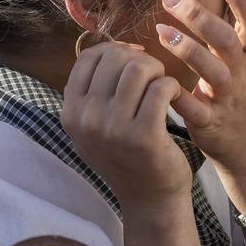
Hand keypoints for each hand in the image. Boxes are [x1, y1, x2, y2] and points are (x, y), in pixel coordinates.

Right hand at [62, 41, 191, 205]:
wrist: (149, 200)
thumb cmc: (128, 155)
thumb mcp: (98, 125)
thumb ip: (97, 89)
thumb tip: (116, 46)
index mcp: (71, 113)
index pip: (88, 58)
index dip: (115, 49)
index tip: (134, 58)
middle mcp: (86, 121)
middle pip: (114, 58)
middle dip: (140, 59)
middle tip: (154, 76)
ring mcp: (113, 130)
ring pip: (138, 68)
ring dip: (158, 70)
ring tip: (164, 86)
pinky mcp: (143, 137)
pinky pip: (161, 88)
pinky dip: (172, 86)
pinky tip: (174, 99)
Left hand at [155, 0, 245, 178]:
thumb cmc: (242, 91)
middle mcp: (241, 73)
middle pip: (228, 40)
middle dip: (201, 16)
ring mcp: (226, 98)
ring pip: (213, 72)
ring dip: (188, 50)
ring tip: (160, 29)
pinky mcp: (209, 122)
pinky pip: (193, 108)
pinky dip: (175, 94)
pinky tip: (154, 78)